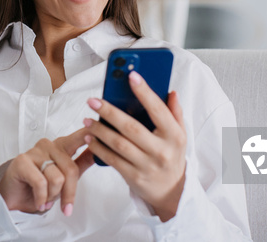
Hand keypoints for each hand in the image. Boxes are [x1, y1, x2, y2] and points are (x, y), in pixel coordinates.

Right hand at [0, 127, 93, 215]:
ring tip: (45, 198)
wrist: (14, 197)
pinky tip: (38, 201)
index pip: (79, 136)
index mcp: (62, 145)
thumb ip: (82, 161)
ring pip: (57, 179)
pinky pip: (41, 183)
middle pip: (71, 169)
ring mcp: (35, 151)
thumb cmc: (40, 184)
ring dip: (52, 196)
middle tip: (64, 206)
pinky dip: (41, 198)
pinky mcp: (22, 161)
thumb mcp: (65, 175)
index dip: (89, 134)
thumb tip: (99, 152)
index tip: (98, 129)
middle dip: (69, 193)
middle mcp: (49, 145)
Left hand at [84, 71, 186, 221]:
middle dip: (109, 112)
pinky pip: (112, 160)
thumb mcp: (180, 134)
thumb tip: (171, 91)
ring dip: (99, 130)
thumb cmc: (172, 155)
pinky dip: (98, 148)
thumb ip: (175, 112)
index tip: (131, 75)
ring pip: (118, 144)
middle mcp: (161, 151)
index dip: (145, 92)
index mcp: (174, 136)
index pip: (158, 110)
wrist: (171, 191)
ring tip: (87, 119)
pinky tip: (89, 137)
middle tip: (93, 100)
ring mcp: (146, 165)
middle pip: (131, 127)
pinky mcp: (133, 177)